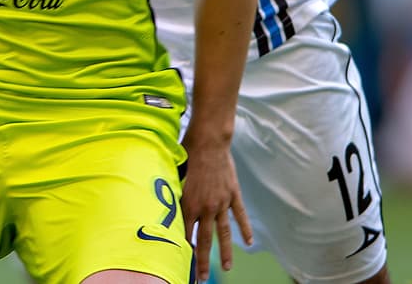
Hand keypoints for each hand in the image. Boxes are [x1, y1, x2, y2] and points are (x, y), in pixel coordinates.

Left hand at [180, 138, 250, 282]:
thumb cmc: (186, 154)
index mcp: (188, 204)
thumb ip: (172, 194)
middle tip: (202, 278)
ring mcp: (221, 202)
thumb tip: (163, 205)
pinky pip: (240, 216)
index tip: (181, 264)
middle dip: (203, 262)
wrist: (208, 141)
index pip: (184, 234)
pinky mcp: (233, 194)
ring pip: (224, 233)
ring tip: (227, 268)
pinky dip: (245, 229)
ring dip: (225, 252)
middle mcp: (205, 207)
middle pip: (205, 241)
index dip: (182, 250)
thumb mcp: (174, 175)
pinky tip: (248, 242)